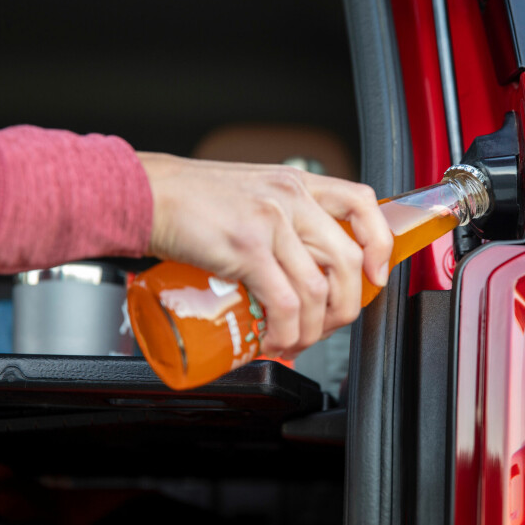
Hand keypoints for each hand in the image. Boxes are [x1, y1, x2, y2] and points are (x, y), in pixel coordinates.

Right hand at [137, 153, 392, 358]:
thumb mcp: (252, 193)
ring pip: (318, 289)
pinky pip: (285, 302)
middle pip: (347, 260)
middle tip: (328, 325)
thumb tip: (301, 266)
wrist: (144, 194)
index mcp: (296, 183)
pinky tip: (275, 340)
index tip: (374, 274)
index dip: (379, 243)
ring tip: (295, 341)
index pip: (362, 203)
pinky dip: (286, 331)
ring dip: (313, 329)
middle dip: (345, 306)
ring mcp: (270, 222)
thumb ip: (281, 219)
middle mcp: (290, 198)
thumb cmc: (191, 200)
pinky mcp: (246, 248)